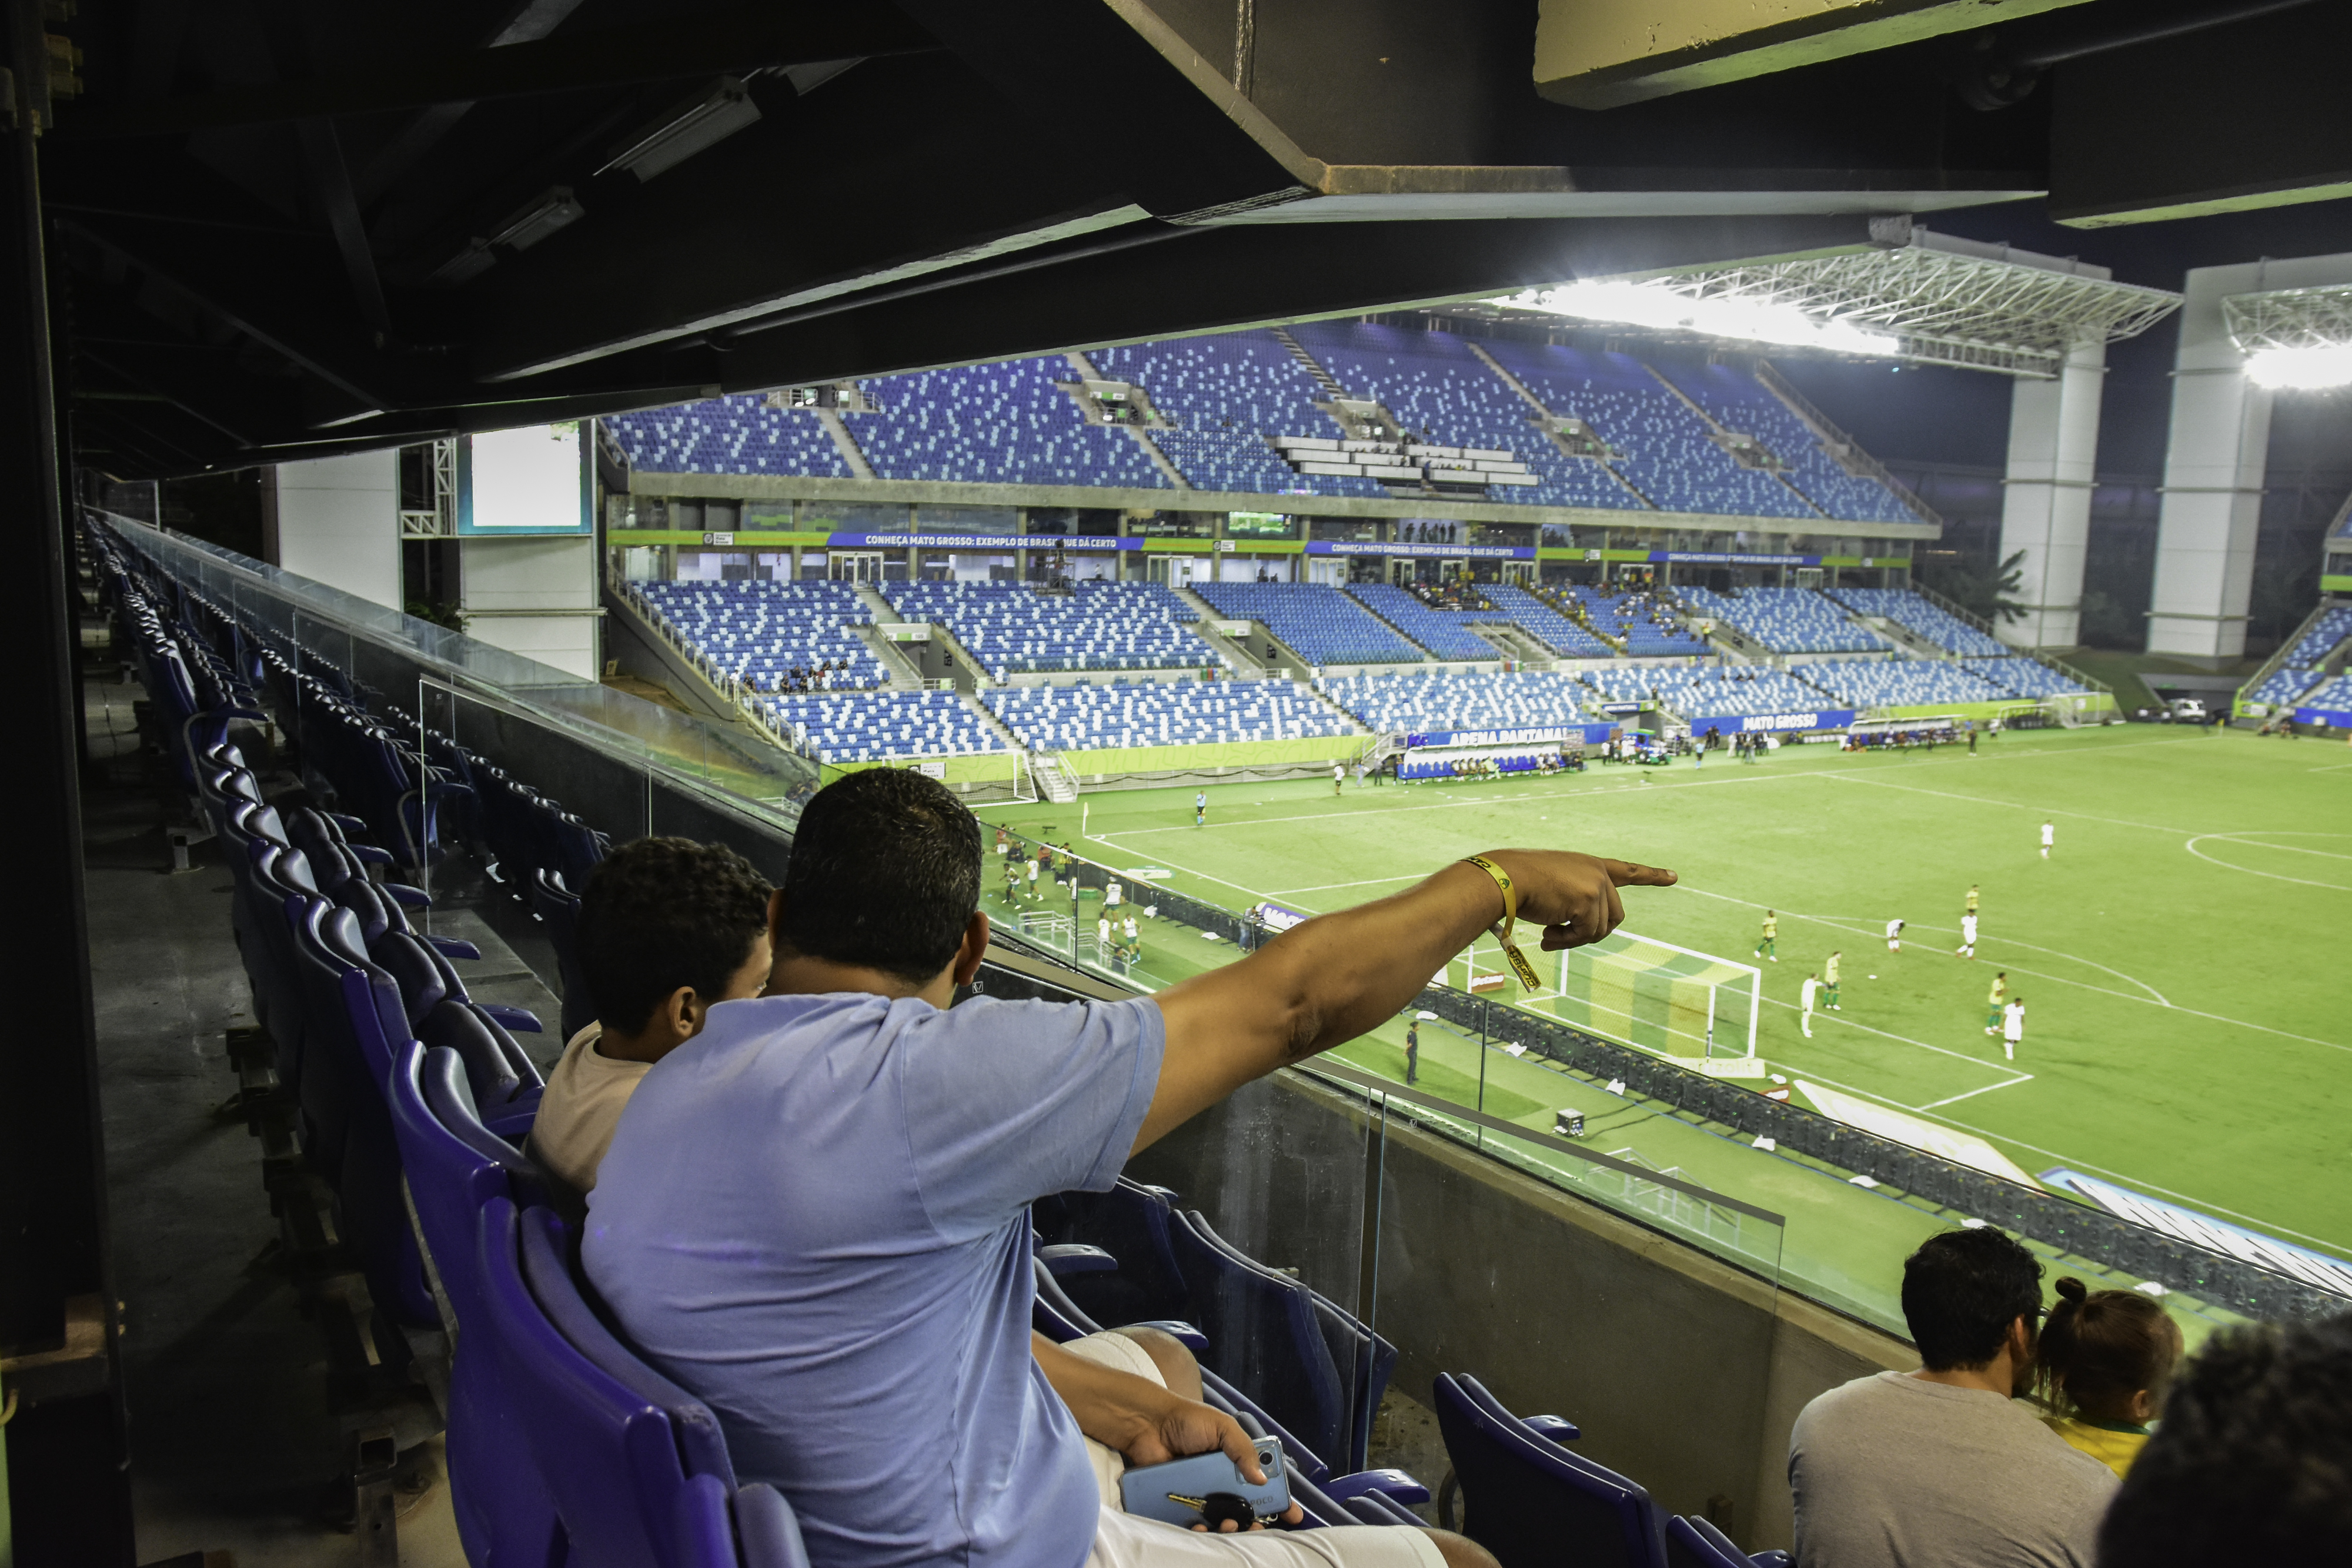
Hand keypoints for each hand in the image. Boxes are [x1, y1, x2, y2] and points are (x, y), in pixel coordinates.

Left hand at [1125, 1396, 1305, 1530]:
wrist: (1148, 1424)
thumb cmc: (1186, 1419)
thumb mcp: (1222, 1427)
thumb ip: (1243, 1449)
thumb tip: (1261, 1479)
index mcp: (1236, 1459)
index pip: (1263, 1481)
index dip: (1278, 1498)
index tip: (1291, 1515)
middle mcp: (1222, 1478)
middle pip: (1246, 1506)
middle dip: (1255, 1519)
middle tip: (1256, 1526)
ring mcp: (1203, 1491)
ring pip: (1222, 1518)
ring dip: (1230, 1526)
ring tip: (1227, 1524)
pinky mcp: (1183, 1501)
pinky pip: (1196, 1521)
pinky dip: (1201, 1528)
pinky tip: (1202, 1527)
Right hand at [1484, 851, 1677, 951]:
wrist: (1503, 879)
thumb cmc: (1517, 884)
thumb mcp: (1552, 888)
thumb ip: (1574, 902)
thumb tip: (1584, 931)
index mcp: (1589, 865)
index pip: (1626, 870)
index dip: (1650, 875)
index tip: (1674, 876)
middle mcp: (1598, 873)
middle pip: (1615, 916)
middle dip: (1590, 932)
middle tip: (1558, 937)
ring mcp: (1596, 886)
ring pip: (1599, 930)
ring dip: (1572, 939)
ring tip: (1547, 933)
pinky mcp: (1589, 901)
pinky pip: (1586, 935)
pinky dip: (1566, 941)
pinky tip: (1545, 934)